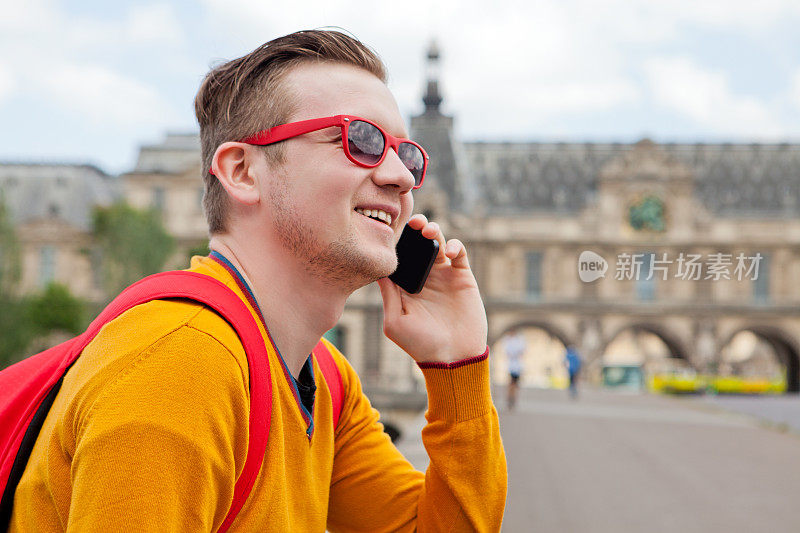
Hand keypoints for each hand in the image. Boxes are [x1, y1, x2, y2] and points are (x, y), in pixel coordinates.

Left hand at [377, 214, 487, 362]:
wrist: (453, 357)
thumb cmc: (420, 344)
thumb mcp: (394, 322)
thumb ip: (388, 294)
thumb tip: (378, 269)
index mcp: (405, 286)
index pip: (399, 256)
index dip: (395, 241)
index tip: (390, 228)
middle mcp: (423, 277)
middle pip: (417, 244)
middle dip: (414, 229)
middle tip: (413, 221)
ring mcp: (443, 275)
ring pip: (437, 243)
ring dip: (433, 231)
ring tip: (428, 230)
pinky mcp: (462, 277)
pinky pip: (459, 253)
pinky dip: (454, 245)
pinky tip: (447, 252)